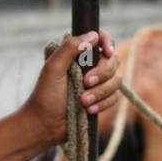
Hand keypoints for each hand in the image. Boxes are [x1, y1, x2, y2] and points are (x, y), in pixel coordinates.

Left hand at [20, 30, 122, 145]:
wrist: (45, 125)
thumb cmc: (45, 96)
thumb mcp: (53, 69)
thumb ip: (69, 48)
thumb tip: (93, 35)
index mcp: (77, 54)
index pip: (101, 40)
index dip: (108, 43)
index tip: (107, 52)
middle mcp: (90, 66)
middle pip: (113, 61)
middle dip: (102, 73)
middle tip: (85, 83)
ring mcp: (97, 83)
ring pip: (116, 80)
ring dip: (101, 92)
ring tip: (83, 102)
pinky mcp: (101, 99)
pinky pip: (115, 97)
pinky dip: (103, 103)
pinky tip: (88, 110)